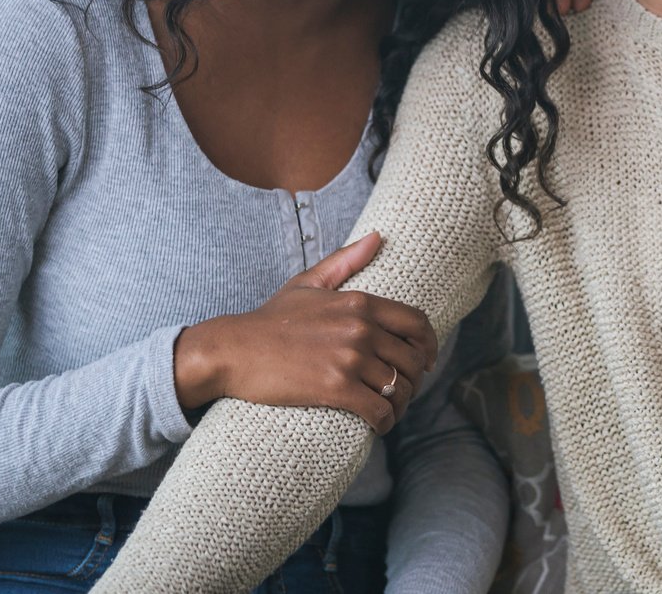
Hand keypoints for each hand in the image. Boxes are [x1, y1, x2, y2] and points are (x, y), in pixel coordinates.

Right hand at [173, 232, 437, 433]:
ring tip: (389, 410)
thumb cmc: (269, 320)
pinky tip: (378, 425)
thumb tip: (378, 236)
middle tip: (402, 392)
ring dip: (400, 404)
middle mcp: (361, 328)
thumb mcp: (308, 283)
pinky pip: (379, 410)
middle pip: (412, 359)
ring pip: (399, 387)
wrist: (232, 350)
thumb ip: (345, 261)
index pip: (417, 323)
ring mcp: (349, 358)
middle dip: (413, 380)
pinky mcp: (335, 388)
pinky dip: (385, 421)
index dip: (429, 346)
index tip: (426, 361)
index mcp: (360, 302)